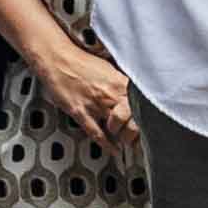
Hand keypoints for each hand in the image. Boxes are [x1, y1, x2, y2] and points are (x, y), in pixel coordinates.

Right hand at [28, 34, 139, 151]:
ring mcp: (95, 104)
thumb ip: (121, 84)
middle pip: (133, 119)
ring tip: (127, 144)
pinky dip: (106, 143)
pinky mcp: (79, 111)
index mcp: (120, 83)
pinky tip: (113, 149)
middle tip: (137, 139)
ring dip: (123, 139)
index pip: (141, 105)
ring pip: (116, 127)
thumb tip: (133, 95)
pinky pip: (96, 132)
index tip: (150, 127)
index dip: (147, 119)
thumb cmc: (81, 63)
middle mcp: (110, 94)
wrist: (57, 58)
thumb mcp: (109, 69)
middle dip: (136, 132)